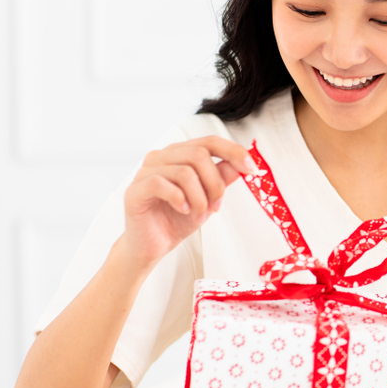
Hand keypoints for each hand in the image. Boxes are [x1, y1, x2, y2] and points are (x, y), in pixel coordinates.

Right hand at [121, 136, 254, 267]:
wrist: (154, 245)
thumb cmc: (178, 219)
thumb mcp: (209, 198)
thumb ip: (222, 178)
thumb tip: (241, 164)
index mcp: (179, 154)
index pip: (209, 142)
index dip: (233, 152)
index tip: (252, 169)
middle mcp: (162, 157)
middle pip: (199, 155)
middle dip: (215, 184)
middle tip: (216, 206)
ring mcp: (145, 172)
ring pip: (184, 172)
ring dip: (200, 198)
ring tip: (199, 215)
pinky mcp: (134, 190)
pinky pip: (161, 184)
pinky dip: (180, 200)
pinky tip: (183, 210)